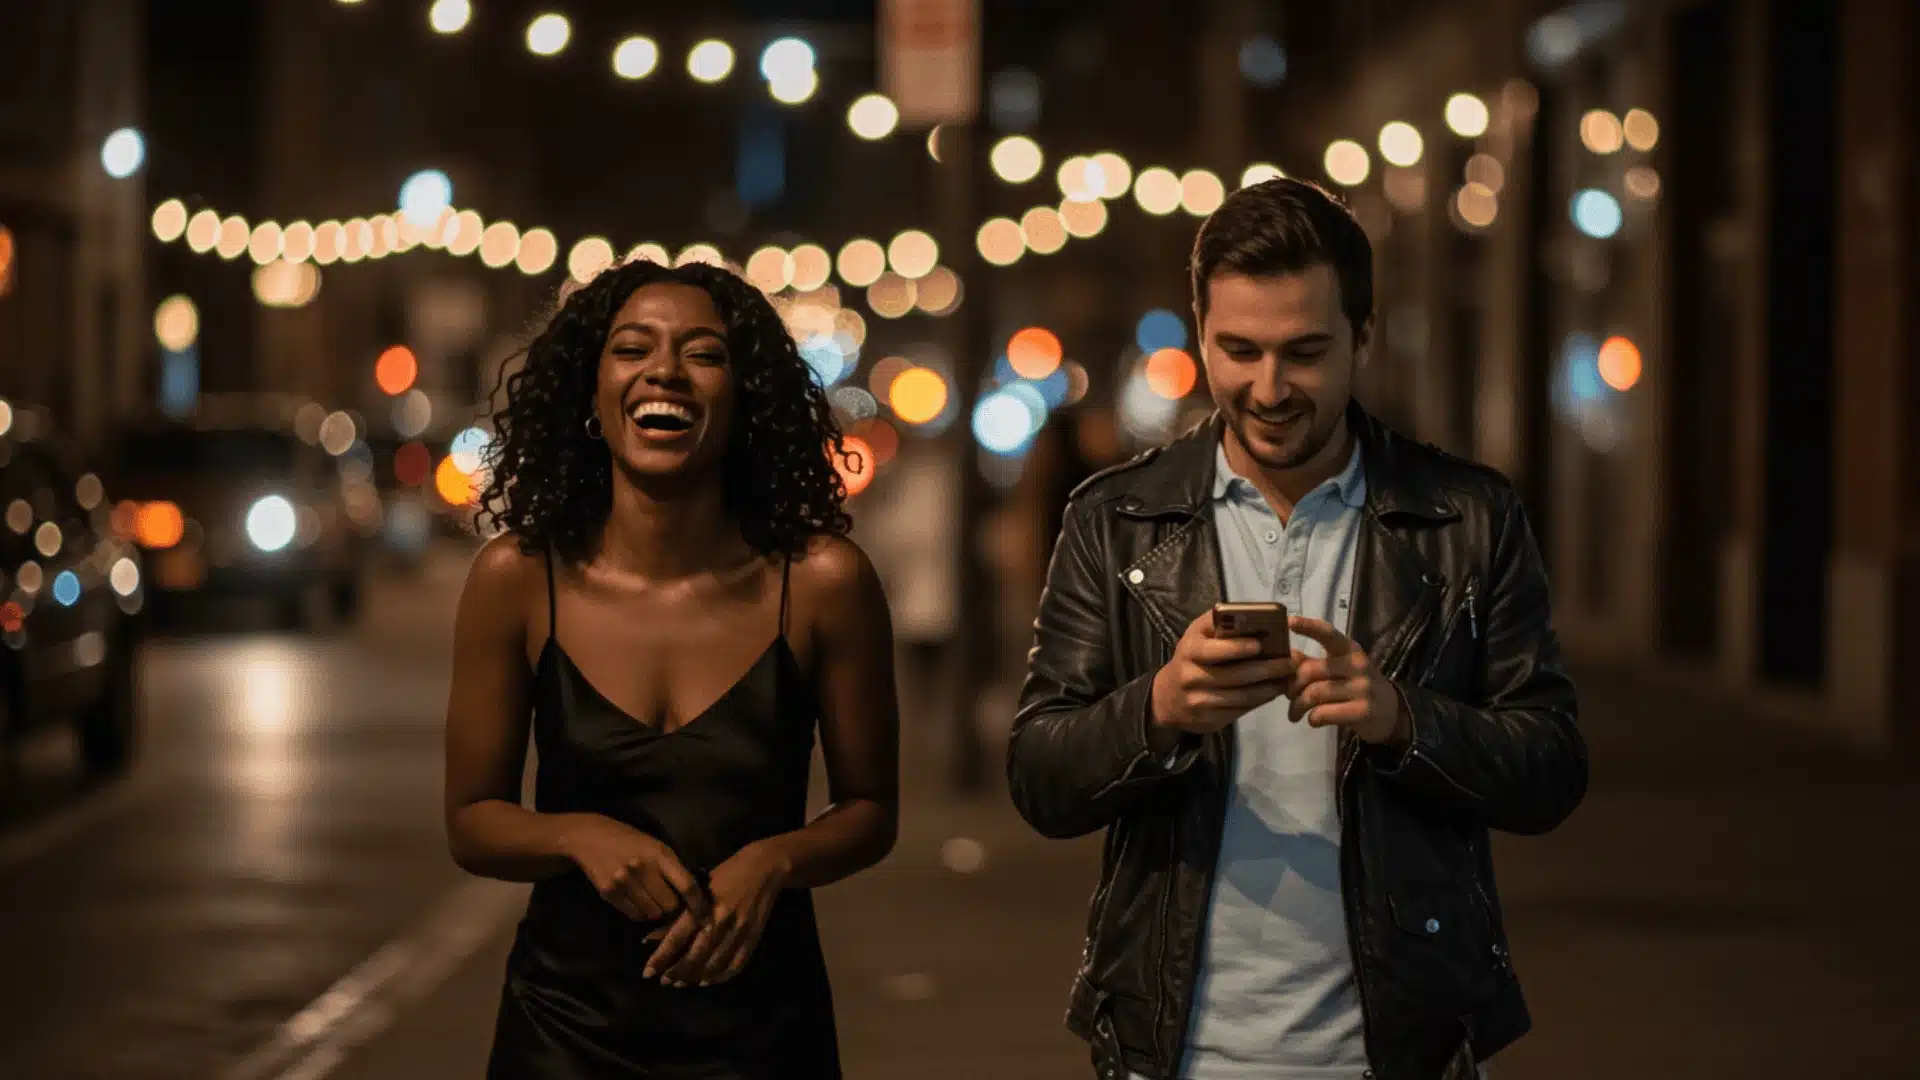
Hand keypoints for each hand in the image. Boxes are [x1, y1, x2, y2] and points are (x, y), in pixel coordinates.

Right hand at [561, 814, 708, 925]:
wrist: (590, 837)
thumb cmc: (630, 841)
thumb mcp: (656, 846)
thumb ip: (674, 869)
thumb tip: (693, 896)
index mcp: (659, 855)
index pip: (686, 885)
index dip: (698, 903)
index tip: (703, 914)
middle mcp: (642, 869)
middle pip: (669, 905)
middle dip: (673, 907)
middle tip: (670, 902)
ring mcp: (623, 883)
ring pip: (652, 914)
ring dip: (655, 911)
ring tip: (651, 899)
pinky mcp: (609, 893)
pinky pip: (634, 915)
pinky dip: (639, 912)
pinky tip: (636, 899)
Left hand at [643, 839, 791, 985]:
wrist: (765, 868)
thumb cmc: (726, 874)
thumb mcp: (699, 889)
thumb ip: (679, 916)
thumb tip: (651, 938)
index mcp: (704, 906)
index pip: (677, 938)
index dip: (661, 958)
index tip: (648, 972)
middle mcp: (721, 921)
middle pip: (695, 956)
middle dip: (678, 972)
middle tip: (665, 981)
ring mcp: (740, 931)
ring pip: (714, 964)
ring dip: (696, 977)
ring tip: (682, 983)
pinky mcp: (753, 937)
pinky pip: (736, 965)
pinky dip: (720, 977)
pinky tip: (708, 981)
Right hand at [1149, 609, 1296, 743]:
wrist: (1168, 697)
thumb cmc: (1191, 658)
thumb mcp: (1196, 635)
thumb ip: (1218, 622)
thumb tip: (1251, 613)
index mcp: (1189, 651)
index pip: (1213, 650)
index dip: (1237, 648)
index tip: (1260, 644)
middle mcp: (1191, 677)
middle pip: (1234, 676)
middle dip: (1266, 669)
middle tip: (1291, 662)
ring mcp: (1200, 702)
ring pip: (1241, 697)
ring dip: (1269, 688)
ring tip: (1288, 678)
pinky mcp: (1209, 721)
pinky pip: (1240, 711)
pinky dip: (1260, 701)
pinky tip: (1273, 692)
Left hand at [1285, 616, 1408, 745]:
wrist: (1389, 711)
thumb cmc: (1355, 685)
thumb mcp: (1337, 669)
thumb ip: (1311, 662)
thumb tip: (1286, 657)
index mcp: (1349, 649)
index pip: (1328, 633)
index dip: (1308, 626)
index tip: (1289, 621)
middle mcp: (1357, 664)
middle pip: (1310, 671)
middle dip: (1292, 686)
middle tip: (1288, 696)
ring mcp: (1362, 688)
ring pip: (1314, 693)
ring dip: (1298, 706)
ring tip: (1294, 713)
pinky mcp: (1363, 711)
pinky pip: (1324, 713)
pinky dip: (1312, 719)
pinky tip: (1313, 720)